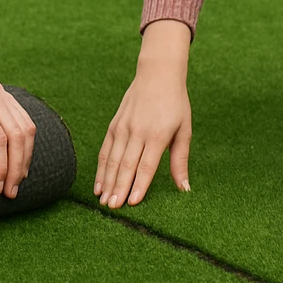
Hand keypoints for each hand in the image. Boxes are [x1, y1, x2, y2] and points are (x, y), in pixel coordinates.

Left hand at [0, 58, 36, 198]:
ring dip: (25, 157)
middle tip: (10, 194)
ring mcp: (1, 94)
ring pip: (26, 127)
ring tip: (17, 184)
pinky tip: (20, 162)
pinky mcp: (4, 97)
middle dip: (17, 167)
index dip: (0, 164)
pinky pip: (24, 121)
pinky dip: (26, 144)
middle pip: (17, 134)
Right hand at [95, 19, 192, 208]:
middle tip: (113, 208)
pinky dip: (100, 168)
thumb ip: (180, 160)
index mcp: (158, 134)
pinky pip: (105, 150)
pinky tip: (98, 184)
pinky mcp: (114, 125)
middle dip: (119, 188)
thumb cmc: (175, 104)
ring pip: (112, 159)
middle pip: (126, 164)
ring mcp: (123, 127)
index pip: (147, 165)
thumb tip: (184, 188)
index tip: (133, 202)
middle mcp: (138, 131)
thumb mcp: (184, 130)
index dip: (139, 184)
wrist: (157, 74)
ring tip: (103, 201)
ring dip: (107, 181)